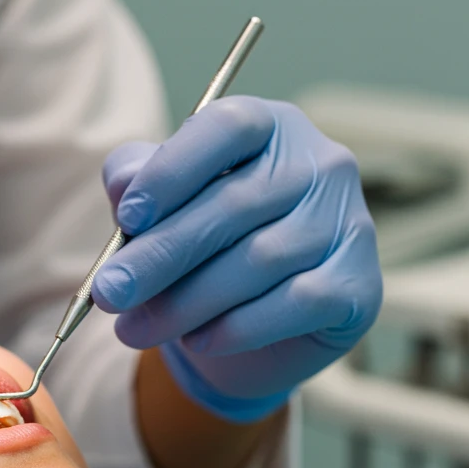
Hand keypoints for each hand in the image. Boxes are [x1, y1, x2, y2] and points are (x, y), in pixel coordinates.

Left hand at [92, 97, 381, 422]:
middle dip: (160, 256)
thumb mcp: (159, 207)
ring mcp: (350, 224)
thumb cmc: (199, 247)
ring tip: (135, 328)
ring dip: (186, 301)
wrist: (247, 327)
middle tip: (109, 293)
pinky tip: (197, 340)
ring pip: (259, 260)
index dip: (173, 170)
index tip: (126, 216)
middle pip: (234, 204)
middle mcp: (321, 165)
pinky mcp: (359, 286)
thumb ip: (135, 180)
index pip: (227, 128)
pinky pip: (295, 303)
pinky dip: (237, 326)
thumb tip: (123, 183)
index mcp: (270, 127)